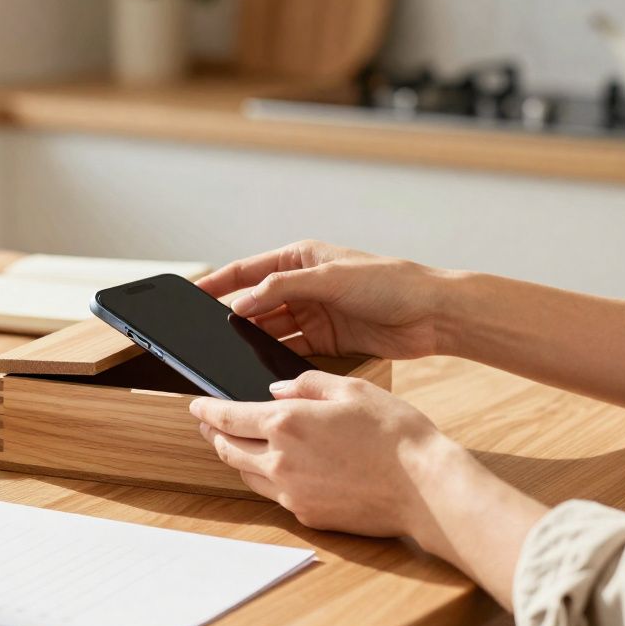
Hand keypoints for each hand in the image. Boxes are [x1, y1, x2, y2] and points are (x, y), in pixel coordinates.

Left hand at [188, 369, 477, 540]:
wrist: (424, 488)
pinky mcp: (307, 515)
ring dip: (235, 458)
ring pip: (246, 474)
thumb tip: (276, 391)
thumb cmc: (395, 434)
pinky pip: (274, 494)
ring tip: (235, 445)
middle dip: (213, 434)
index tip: (196, 406)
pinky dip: (266, 478)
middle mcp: (280, 461)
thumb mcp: (352, 389)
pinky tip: (275, 469)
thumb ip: (307, 384)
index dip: (206, 410)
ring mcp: (291, 493)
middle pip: (228, 449)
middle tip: (208, 424)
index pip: (228, 416)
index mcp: (287, 423)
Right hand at [198, 240, 456, 359]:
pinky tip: (261, 367)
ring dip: (253, 340)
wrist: (433, 314)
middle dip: (232, 318)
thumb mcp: (329, 278)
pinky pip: (290, 349)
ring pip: (270, 329)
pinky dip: (276, 357)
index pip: (247, 270)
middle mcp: (303, 285)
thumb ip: (281, 287)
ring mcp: (314, 314)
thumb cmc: (390, 282)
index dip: (218, 283)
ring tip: (229, 353)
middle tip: (205, 335)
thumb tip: (240, 302)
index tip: (190, 295)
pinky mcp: (326, 340)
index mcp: (301, 258)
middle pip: (256, 302)